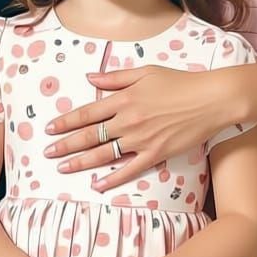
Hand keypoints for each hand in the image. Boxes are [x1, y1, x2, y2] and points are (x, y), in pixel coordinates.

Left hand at [43, 66, 238, 189]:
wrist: (209, 99)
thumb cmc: (178, 81)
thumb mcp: (144, 72)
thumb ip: (115, 77)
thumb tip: (90, 78)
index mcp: (123, 98)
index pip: (87, 112)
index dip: (66, 122)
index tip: (50, 129)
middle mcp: (128, 120)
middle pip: (90, 135)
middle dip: (66, 144)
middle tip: (47, 152)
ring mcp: (142, 139)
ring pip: (105, 154)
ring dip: (81, 162)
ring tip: (63, 168)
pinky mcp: (157, 154)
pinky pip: (130, 169)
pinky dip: (113, 178)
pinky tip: (97, 185)